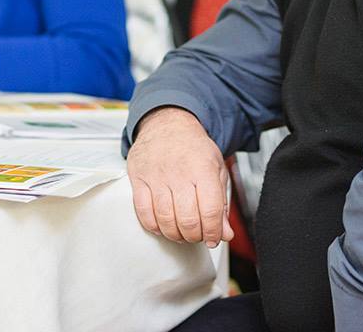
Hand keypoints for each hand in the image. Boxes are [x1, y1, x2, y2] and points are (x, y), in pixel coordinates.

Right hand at [127, 106, 232, 247]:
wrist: (168, 123)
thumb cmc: (193, 147)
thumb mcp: (216, 169)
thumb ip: (221, 203)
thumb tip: (224, 233)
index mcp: (203, 169)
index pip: (210, 211)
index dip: (213, 232)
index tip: (212, 238)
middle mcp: (179, 172)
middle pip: (188, 220)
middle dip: (195, 236)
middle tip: (196, 235)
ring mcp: (156, 175)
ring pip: (165, 219)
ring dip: (175, 234)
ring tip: (181, 232)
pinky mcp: (138, 178)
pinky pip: (143, 212)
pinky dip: (154, 226)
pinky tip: (162, 225)